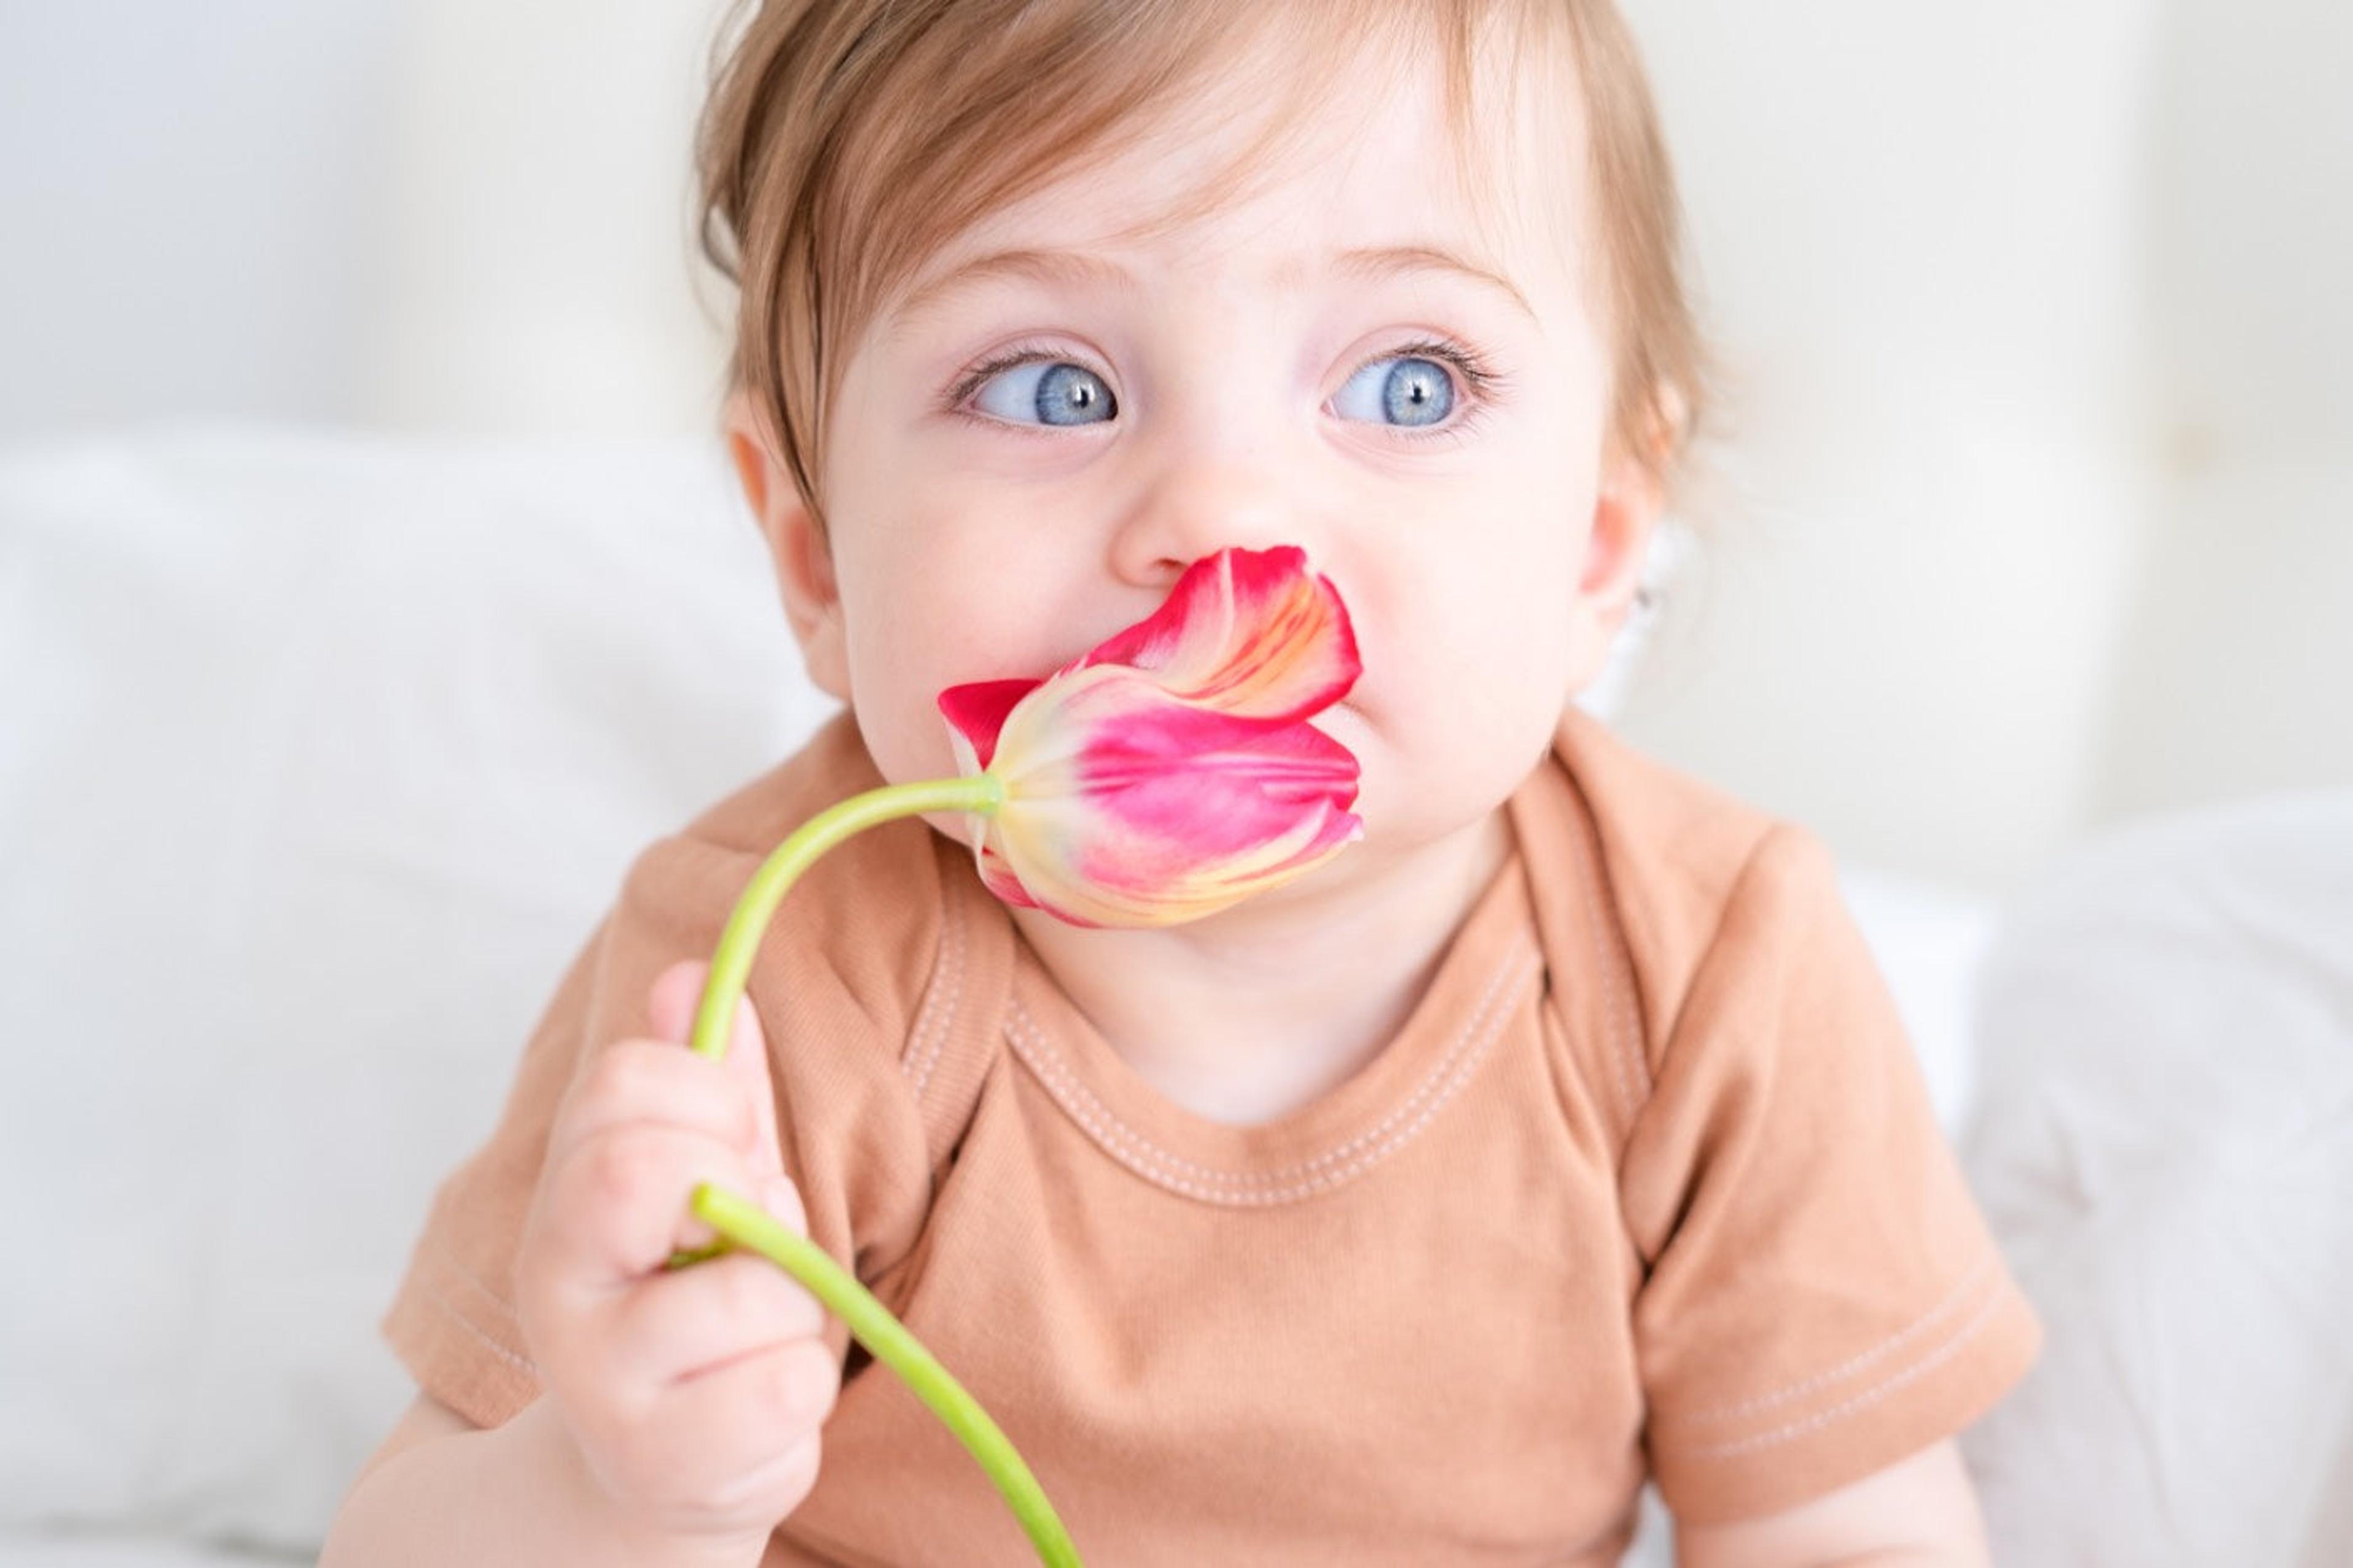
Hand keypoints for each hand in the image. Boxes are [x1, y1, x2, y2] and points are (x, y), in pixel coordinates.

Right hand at [515, 959, 837, 1553]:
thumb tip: (694, 976)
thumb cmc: (699, 1301)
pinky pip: (786, 1388)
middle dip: (746, 1194)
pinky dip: (799, 1394)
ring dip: (793, 1310)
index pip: (621, 1085)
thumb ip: (710, 1085)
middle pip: (649, 1168)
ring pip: (756, 1291)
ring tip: (751, 1341)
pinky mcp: (661, 1464)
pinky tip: (753, 1408)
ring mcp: (598, 1381)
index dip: (710, 1097)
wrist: (661, 1466)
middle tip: (741, 1243)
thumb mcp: (706, 1178)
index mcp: (565, 1195)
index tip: (729, 1142)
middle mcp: (555, 1284)